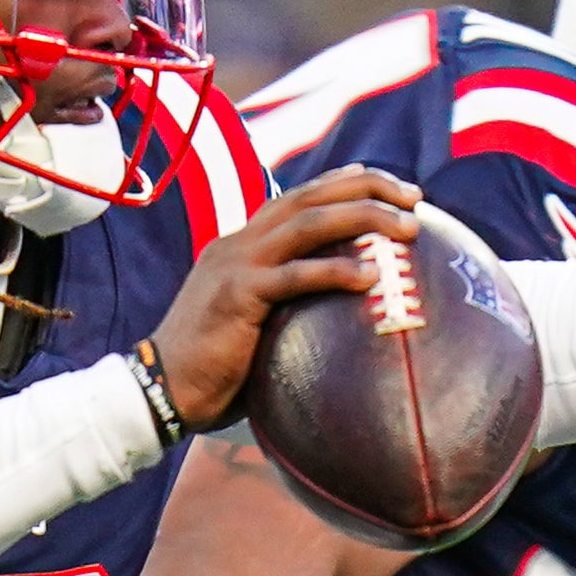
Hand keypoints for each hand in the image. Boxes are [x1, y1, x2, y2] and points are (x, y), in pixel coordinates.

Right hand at [152, 166, 423, 430]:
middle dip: (366, 188)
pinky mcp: (237, 294)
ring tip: (409, 227)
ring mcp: (236, 264)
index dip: (342, 184)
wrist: (161, 391)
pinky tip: (373, 277)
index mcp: (241, 245)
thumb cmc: (214, 373)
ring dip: (363, 217)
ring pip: (308, 223)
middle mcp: (239, 243)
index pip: (297, 199)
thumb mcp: (254, 328)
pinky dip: (336, 271)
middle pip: (310, 196)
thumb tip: (337, 326)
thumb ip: (287, 310)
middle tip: (414, 196)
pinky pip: (295, 275)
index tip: (386, 184)